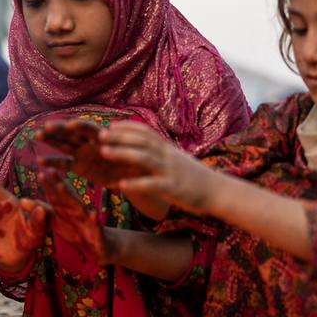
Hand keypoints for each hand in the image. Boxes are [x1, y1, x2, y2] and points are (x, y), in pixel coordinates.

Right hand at [36, 119, 146, 185]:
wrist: (133, 176)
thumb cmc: (135, 163)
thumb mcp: (132, 155)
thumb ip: (123, 148)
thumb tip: (121, 141)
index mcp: (102, 137)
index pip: (90, 129)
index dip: (80, 126)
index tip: (70, 124)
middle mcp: (90, 142)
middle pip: (72, 133)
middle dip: (59, 130)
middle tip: (45, 127)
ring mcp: (83, 153)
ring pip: (64, 144)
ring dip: (51, 140)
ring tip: (37, 135)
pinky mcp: (79, 166)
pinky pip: (64, 163)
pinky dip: (52, 162)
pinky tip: (39, 161)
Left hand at [36, 169, 104, 261]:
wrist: (99, 247)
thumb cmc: (76, 230)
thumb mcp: (56, 221)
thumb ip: (41, 211)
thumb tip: (22, 201)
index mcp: (66, 207)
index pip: (55, 194)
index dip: (48, 184)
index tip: (39, 172)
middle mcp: (77, 209)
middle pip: (66, 195)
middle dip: (58, 183)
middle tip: (51, 170)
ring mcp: (87, 219)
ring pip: (79, 206)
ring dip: (72, 197)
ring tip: (63, 186)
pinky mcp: (97, 232)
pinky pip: (96, 225)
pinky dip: (94, 219)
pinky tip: (93, 213)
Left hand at [96, 121, 218, 213]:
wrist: (217, 191)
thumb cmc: (193, 176)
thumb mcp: (176, 159)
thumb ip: (160, 152)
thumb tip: (143, 147)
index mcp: (167, 148)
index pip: (146, 132)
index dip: (127, 127)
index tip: (110, 125)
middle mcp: (168, 155)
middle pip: (141, 141)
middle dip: (119, 136)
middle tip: (98, 135)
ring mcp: (170, 171)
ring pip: (144, 158)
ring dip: (122, 153)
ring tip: (103, 152)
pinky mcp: (173, 188)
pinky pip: (152, 184)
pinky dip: (136, 183)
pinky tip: (121, 185)